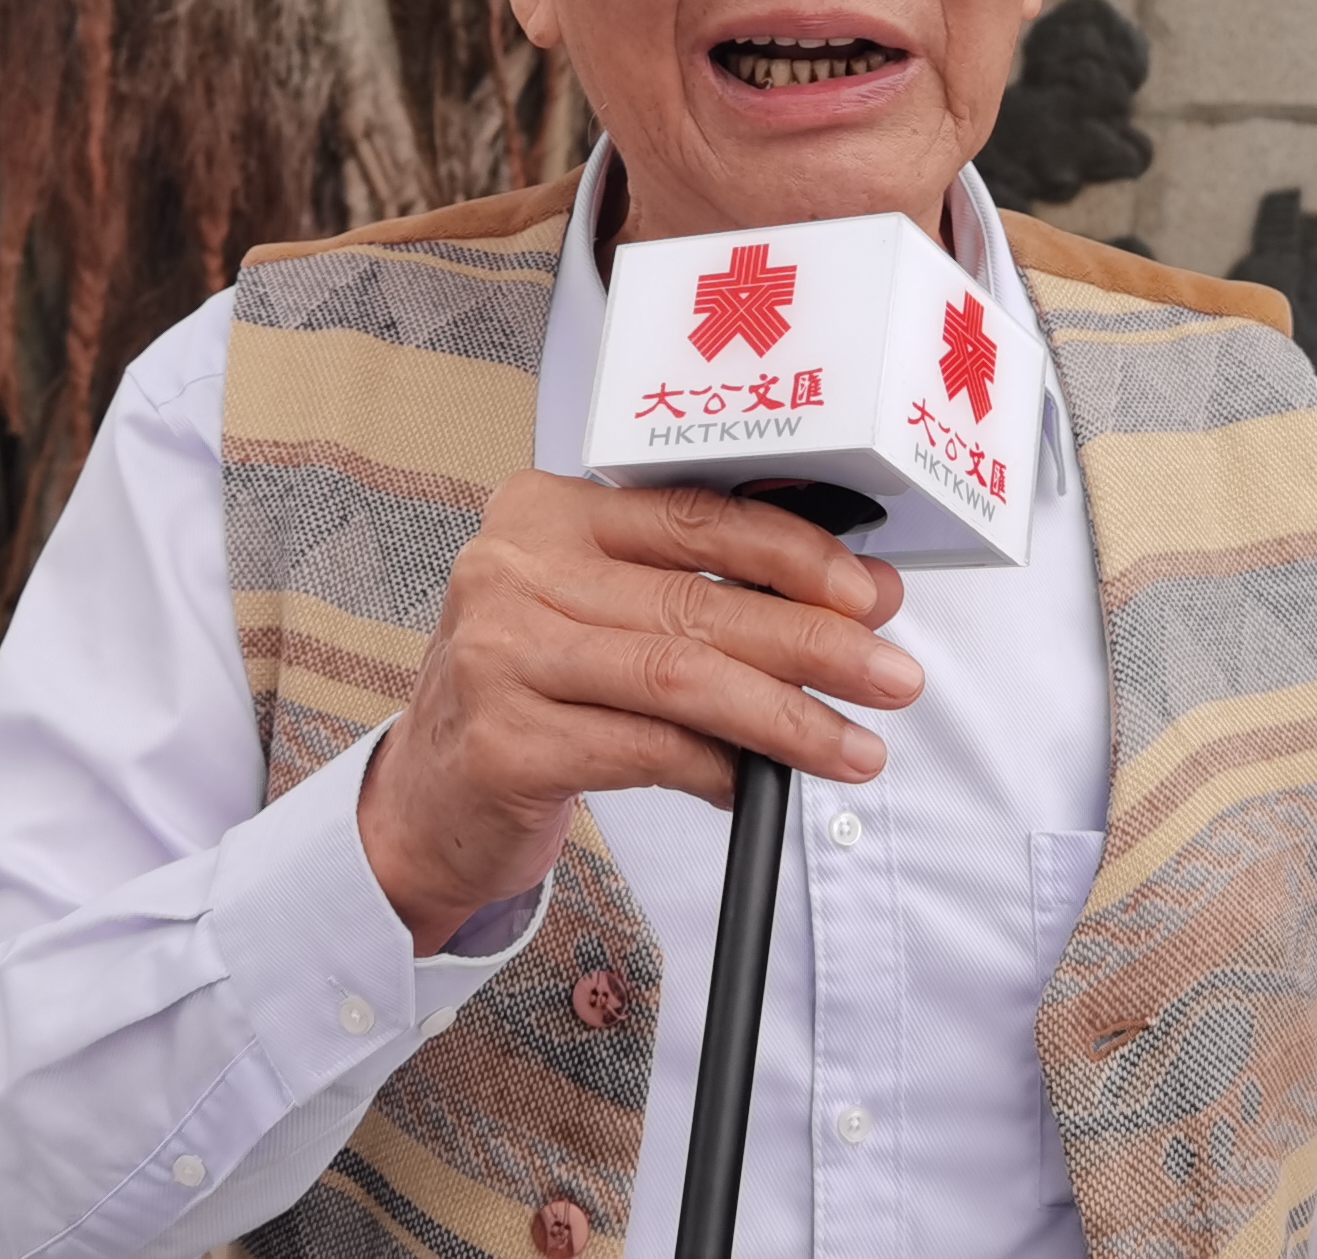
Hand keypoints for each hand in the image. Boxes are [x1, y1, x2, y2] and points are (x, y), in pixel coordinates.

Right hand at [353, 470, 917, 955]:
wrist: (425, 804)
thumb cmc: (531, 698)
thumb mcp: (596, 620)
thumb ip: (694, 599)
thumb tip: (846, 605)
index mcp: (545, 513)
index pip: (694, 517)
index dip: (795, 554)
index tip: (870, 594)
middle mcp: (512, 569)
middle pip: (697, 602)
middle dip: (814, 642)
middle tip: (892, 675)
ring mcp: (498, 655)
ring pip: (680, 678)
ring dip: (786, 718)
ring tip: (854, 748)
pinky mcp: (503, 741)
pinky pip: (646, 750)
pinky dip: (718, 771)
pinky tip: (756, 788)